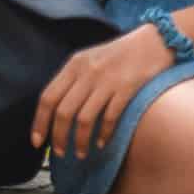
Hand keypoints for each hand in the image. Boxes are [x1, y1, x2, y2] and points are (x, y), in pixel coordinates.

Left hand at [31, 22, 172, 158]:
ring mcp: (107, 80)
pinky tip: (102, 143)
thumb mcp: (91, 59)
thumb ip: (73, 80)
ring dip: (79, 141)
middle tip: (60, 153)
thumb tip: (56, 112)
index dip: (39, 123)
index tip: (37, 142)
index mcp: (75, 64)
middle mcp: (88, 72)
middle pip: (63, 112)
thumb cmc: (121, 54)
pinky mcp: (127, 88)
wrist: (156, 40)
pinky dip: (103, 134)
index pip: (48, 98)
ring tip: (81, 153)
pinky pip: (109, 117)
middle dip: (58, 138)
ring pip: (84, 119)